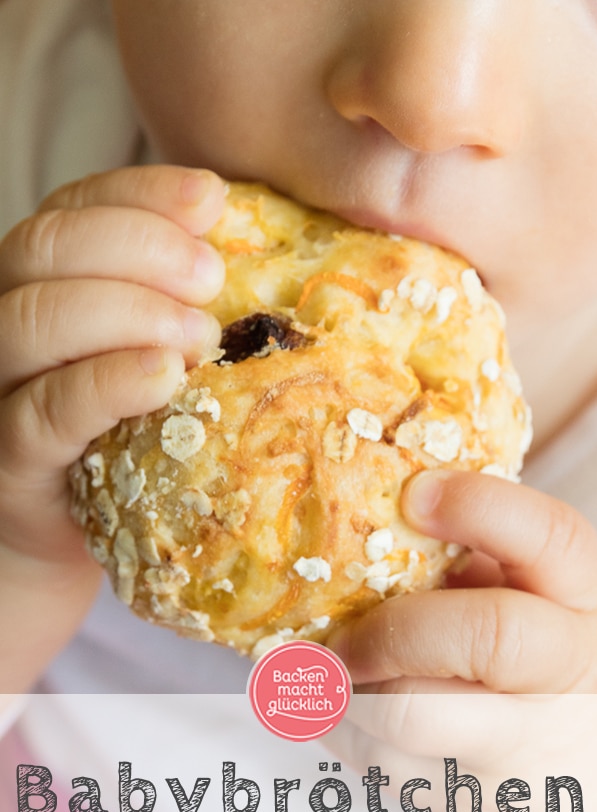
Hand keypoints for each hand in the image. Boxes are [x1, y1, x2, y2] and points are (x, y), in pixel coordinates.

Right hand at [0, 165, 224, 686]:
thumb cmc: (128, 433)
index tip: (213, 199)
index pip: (75, 206)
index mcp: (42, 281)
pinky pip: (46, 410)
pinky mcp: (11, 458)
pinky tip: (165, 375)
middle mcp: (4, 319)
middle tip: (211, 280)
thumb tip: (270, 253)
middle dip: (141, 247)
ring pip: (35, 318)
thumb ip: (184, 301)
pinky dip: (108, 382)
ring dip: (129, 311)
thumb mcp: (155, 353)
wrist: (69, 534)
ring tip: (200, 337)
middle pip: (46, 245)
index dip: (142, 192)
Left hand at [324, 471, 596, 811]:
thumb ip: (474, 563)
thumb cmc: (540, 675)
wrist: (586, 794)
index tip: (415, 495)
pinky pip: (392, 773)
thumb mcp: (530, 602)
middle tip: (344, 639)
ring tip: (345, 682)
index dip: (482, 506)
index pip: (553, 537)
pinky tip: (364, 724)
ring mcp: (539, 755)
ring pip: (411, 717)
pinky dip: (355, 740)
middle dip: (390, 631)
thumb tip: (379, 526)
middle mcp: (574, 675)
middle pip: (482, 635)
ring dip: (352, 696)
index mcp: (584, 602)